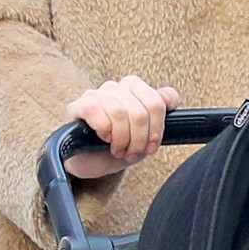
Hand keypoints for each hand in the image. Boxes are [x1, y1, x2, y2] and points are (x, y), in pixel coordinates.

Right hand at [64, 77, 179, 177]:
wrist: (91, 162)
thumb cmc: (118, 146)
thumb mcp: (145, 135)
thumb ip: (159, 115)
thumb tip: (170, 99)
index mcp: (136, 89)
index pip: (158, 100)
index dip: (158, 128)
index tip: (152, 146)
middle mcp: (117, 87)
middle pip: (141, 111)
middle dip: (139, 139)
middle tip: (133, 153)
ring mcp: (97, 94)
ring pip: (120, 112)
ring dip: (122, 139)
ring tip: (119, 151)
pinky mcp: (78, 105)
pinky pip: (97, 112)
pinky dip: (104, 131)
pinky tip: (104, 139)